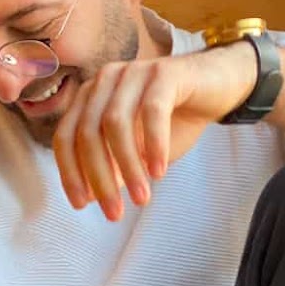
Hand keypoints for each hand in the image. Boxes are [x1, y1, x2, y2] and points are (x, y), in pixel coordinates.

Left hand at [53, 41, 257, 220]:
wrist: (219, 87)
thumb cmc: (173, 120)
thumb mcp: (139, 152)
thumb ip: (114, 168)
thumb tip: (91, 197)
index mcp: (90, 97)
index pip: (66, 136)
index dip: (70, 173)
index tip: (82, 205)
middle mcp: (105, 80)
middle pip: (88, 133)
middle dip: (99, 178)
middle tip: (114, 213)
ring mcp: (134, 72)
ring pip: (116, 124)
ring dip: (128, 167)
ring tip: (141, 198)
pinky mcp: (164, 72)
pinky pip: (152, 111)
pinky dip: (153, 145)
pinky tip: (159, 172)